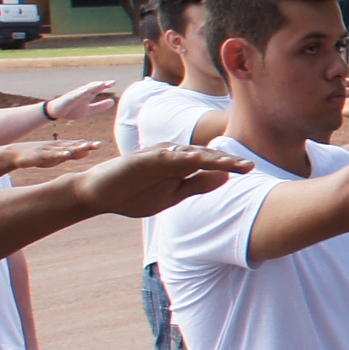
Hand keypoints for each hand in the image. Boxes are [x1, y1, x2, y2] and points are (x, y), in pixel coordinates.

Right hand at [5, 139, 100, 171]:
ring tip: (87, 147)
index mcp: (61, 146)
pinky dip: (59, 154)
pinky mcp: (40, 155)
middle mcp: (56, 146)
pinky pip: (51, 154)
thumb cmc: (40, 156)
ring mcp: (48, 149)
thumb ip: (72, 154)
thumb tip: (87, 152)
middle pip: (73, 145)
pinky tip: (67, 154)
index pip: (76, 145)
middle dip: (86, 145)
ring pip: (64, 148)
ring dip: (75, 148)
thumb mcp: (57, 156)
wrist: (17, 154)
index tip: (100, 145)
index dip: (88, 145)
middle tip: (99, 144)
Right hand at [43, 80, 119, 123]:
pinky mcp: (68, 99)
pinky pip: (75, 95)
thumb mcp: (89, 110)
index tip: (114, 83)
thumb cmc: (72, 110)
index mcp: (88, 95)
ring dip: (93, 86)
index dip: (106, 85)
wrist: (56, 113)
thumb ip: (100, 106)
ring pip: (85, 89)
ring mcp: (75, 95)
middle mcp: (83, 93)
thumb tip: (113, 102)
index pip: (98, 88)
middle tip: (112, 82)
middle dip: (102, 84)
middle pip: (93, 87)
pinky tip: (86, 91)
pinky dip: (81, 93)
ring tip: (102, 84)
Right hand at [77, 142, 244, 218]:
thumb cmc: (135, 195)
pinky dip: (179, 157)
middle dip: (226, 160)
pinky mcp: (141, 159)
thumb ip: (196, 185)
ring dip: (209, 157)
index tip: (250, 169)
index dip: (229, 165)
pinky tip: (194, 159)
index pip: (209, 164)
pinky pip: (163, 157)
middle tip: (249, 165)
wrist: (98, 195)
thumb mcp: (172, 195)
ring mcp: (156, 156)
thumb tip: (225, 178)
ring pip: (187, 154)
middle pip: (203, 156)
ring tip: (230, 162)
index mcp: (180, 166)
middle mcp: (171, 156)